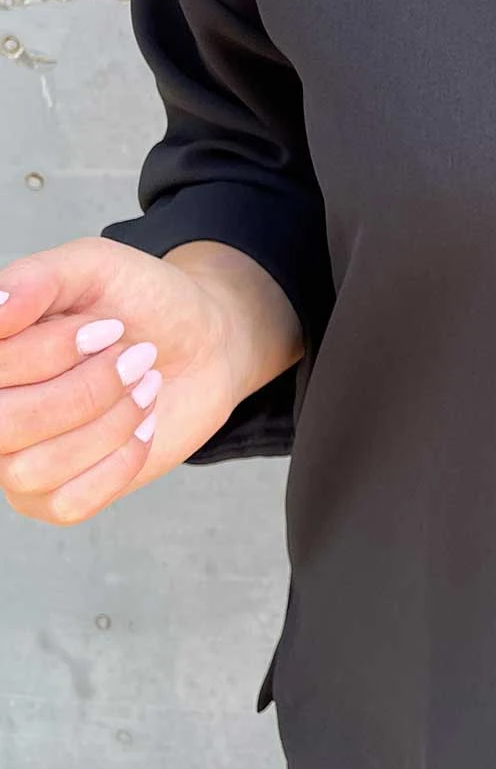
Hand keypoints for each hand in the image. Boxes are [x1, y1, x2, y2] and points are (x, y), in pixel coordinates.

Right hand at [0, 238, 266, 522]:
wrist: (203, 343)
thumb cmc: (141, 301)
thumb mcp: (96, 265)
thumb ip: (40, 277)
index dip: (52, 351)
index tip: (111, 326)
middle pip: (7, 423)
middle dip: (90, 389)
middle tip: (138, 357)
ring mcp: (15, 460)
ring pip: (34, 468)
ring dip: (112, 421)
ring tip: (146, 385)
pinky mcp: (56, 498)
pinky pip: (69, 502)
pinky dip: (120, 461)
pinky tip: (145, 424)